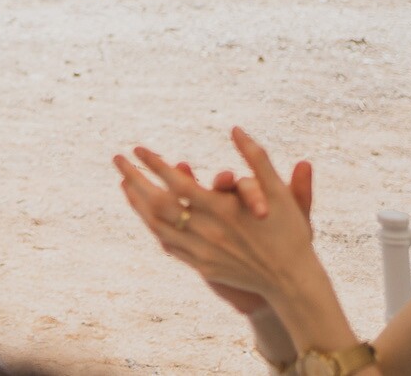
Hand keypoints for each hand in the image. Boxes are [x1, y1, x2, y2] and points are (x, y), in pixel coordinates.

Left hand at [116, 129, 327, 320]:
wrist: (293, 281)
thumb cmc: (289, 232)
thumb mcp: (279, 192)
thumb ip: (256, 158)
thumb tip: (236, 129)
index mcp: (223, 209)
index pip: (176, 181)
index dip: (154, 163)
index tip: (137, 148)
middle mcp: (207, 231)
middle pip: (157, 202)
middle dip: (134, 178)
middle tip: (117, 159)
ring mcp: (201, 251)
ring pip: (157, 225)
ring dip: (137, 202)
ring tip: (124, 183)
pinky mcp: (201, 266)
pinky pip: (168, 244)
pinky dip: (152, 226)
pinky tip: (146, 214)